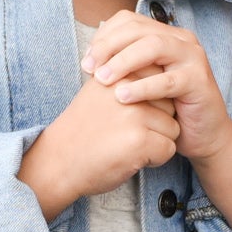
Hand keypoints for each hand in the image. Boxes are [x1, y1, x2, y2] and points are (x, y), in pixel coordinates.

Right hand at [17, 67, 177, 219]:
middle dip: (156, 123)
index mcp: (118, 72)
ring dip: (156, 142)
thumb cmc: (83, 130)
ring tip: (126, 145)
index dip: (149, 104)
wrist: (58, 162)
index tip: (125, 116)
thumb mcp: (100, 92)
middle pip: (170, 104)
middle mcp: (127, 88)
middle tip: (124, 133)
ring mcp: (134, 114)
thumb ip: (127, 79)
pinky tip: (130, 158)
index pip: (158, 81)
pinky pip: (169, 149)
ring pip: (172, 128)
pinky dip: (155, 160)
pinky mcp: (140, 139)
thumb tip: (162, 69)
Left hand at [84, 10, 231, 231]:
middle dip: (109, 47)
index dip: (104, 37)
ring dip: (123, 62)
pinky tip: (123, 97)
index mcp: (165, 35)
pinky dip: (143, 87)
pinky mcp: (200, 81)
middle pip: (139, 30)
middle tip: (89, 67)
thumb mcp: (141, 83)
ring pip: (154, 47)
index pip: (129, 21)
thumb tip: (90, 55)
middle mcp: (181, 40)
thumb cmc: (167, 111)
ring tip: (102, 79)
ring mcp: (193, 58)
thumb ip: (123, 66)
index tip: (86, 60)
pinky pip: (168, 80)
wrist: (203, 136)